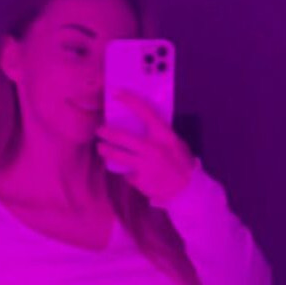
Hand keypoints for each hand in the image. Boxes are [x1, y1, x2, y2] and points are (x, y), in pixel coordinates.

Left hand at [96, 92, 196, 206]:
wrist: (186, 190)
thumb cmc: (181, 163)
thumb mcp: (176, 144)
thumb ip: (160, 135)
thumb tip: (143, 123)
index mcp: (164, 136)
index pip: (146, 113)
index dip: (130, 101)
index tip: (117, 94)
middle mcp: (153, 149)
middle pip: (122, 137)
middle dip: (107, 133)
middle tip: (99, 130)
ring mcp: (144, 164)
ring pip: (117, 155)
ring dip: (106, 151)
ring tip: (101, 148)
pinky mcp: (138, 179)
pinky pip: (127, 172)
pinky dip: (127, 172)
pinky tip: (131, 172)